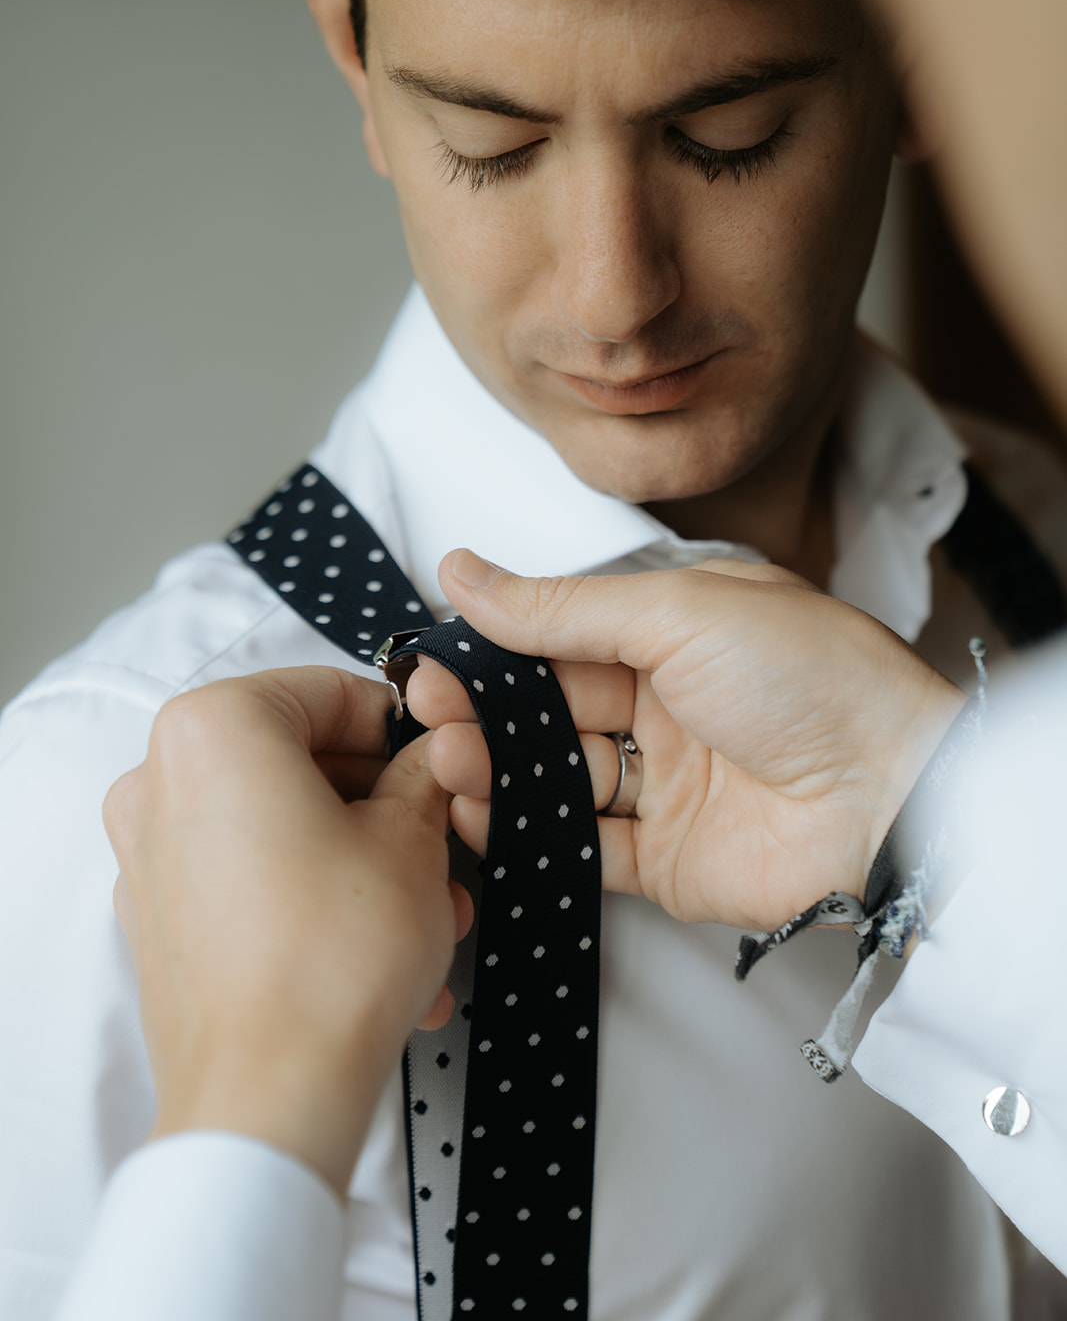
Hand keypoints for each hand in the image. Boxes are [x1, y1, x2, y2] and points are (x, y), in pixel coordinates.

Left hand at [104, 666, 471, 1196]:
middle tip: (452, 842)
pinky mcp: (161, 924)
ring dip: (367, 863)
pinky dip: (319, 901)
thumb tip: (435, 755)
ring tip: (436, 916)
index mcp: (212, 728)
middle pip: (303, 761)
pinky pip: (254, 883)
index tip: (448, 759)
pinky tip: (391, 955)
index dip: (405, 725)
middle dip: (388, 807)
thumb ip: (427, 774)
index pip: (330, 691)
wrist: (272, 1100)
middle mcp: (159, 781)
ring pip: (284, 828)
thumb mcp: (415, 838)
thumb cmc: (336, 955)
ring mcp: (150, 857)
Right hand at [408, 551, 964, 932]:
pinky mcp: (671, 860)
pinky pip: (585, 847)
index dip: (497, 645)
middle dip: (486, 711)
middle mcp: (671, 705)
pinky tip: (481, 817)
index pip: (564, 635)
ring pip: (560, 777)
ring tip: (447, 763)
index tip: (433, 652)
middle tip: (427, 711)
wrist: (893, 794)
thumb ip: (560, 605)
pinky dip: (532, 835)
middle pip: (553, 709)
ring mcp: (670, 785)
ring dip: (498, 770)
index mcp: (679, 631)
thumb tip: (465, 571)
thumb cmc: (807, 677)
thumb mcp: (675, 610)